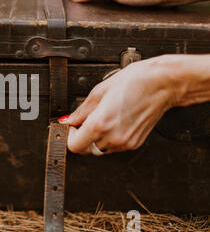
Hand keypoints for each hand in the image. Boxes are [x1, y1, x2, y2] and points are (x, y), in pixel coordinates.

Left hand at [61, 56, 177, 154]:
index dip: (70, 135)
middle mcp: (113, 137)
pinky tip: (115, 122)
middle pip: (86, 149)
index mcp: (100, 123)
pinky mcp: (135, 144)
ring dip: (96, 139)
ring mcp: (125, 143)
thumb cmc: (135, 81)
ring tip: (104, 118)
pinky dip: (109, 138)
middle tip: (87, 121)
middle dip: (82, 137)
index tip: (73, 126)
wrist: (163, 83)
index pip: (74, 145)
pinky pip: (114, 147)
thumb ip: (81, 111)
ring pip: (99, 149)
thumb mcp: (100, 91)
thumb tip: (68, 120)